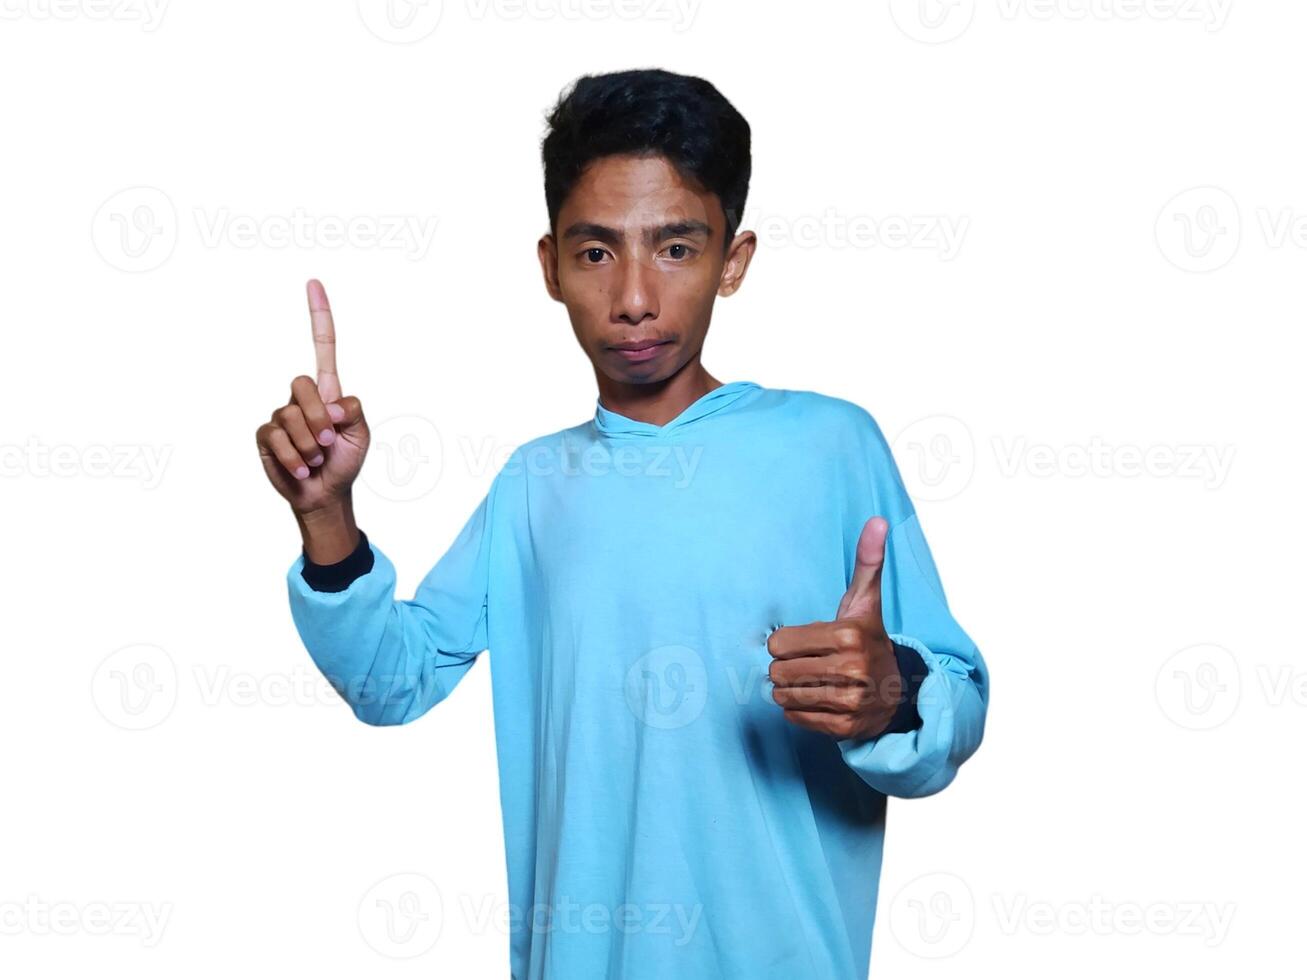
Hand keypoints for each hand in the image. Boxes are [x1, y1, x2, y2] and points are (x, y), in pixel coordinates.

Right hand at [256, 279, 369, 515]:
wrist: (325, 494)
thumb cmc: (344, 461)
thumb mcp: (361, 436)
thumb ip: (352, 412)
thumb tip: (330, 405)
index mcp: (329, 392)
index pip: (323, 348)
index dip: (319, 316)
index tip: (313, 283)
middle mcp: (302, 398)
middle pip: (301, 384)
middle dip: (318, 416)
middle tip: (329, 442)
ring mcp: (281, 415)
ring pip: (290, 415)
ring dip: (310, 445)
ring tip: (317, 460)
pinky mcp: (266, 436)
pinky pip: (276, 437)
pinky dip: (294, 458)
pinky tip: (303, 469)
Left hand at [766, 515, 902, 740]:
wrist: (898, 691)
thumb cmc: (868, 640)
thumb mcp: (865, 602)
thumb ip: (867, 561)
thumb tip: (878, 520)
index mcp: (848, 635)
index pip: (779, 643)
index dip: (786, 643)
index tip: (807, 642)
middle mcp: (851, 670)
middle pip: (778, 671)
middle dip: (786, 667)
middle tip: (809, 663)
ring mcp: (849, 702)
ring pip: (784, 696)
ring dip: (790, 690)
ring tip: (812, 681)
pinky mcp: (844, 728)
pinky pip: (796, 719)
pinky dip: (800, 711)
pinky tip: (818, 700)